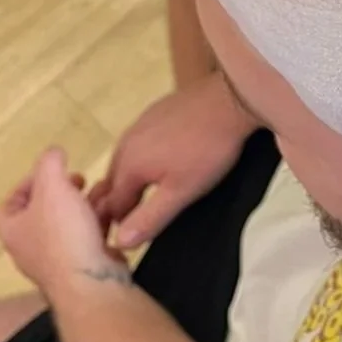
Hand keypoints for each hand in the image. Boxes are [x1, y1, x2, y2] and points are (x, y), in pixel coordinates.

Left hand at [0, 149, 125, 298]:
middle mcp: (28, 247)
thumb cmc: (64, 234)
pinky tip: (114, 213)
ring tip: (104, 192)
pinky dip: (99, 223)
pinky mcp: (80, 268)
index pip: (9, 202)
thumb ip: (50, 163)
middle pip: (41, 212)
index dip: (28, 182)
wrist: (90, 282)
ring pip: (67, 224)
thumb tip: (53, 153)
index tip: (52, 171)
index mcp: (12, 229)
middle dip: (63, 191)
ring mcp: (54, 261)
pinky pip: (86, 239)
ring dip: (85, 204)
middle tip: (79, 181)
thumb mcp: (53, 186)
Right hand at [90, 72, 258, 249]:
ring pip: (124, 161)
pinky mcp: (154, 112)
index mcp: (128, 166)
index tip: (127, 239)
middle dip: (120, 203)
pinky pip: (138, 142)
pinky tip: (160, 162)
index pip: (111, 205)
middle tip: (136, 220)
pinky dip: (141, 158)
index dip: (118, 225)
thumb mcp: (182, 191)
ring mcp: (138, 125)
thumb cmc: (208, 151)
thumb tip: (119, 242)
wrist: (230, 100)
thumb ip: (150, 218)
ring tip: (146, 196)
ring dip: (130, 180)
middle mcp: (125, 144)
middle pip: (113, 182)